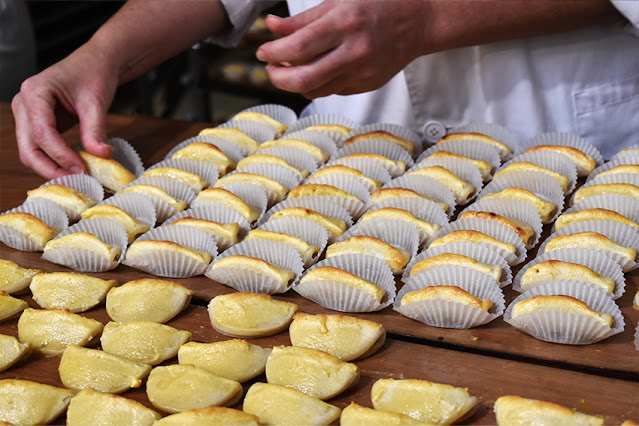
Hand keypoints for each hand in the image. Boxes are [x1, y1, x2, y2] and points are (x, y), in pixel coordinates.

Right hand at [12, 45, 115, 178]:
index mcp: (35, 92)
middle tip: (78, 179)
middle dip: (51, 167)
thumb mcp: (96, 101)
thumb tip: (101, 154)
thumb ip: (96, 129)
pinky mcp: (37, 124)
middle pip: (28, 147)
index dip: (60, 155)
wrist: (96, 63)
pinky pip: (40, 148)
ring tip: (78, 175)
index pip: (41, 132)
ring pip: (30, 151)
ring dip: (52, 167)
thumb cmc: (94, 73)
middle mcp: (24, 104)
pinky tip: (74, 167)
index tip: (81, 169)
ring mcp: (27, 115)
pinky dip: (55, 161)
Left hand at [256, 0, 429, 98]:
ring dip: (294, 84)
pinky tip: (313, 71)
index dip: (274, 53)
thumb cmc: (379, 4)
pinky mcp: (366, 85)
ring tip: (287, 70)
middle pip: (303, 79)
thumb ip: (303, 18)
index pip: (298, 48)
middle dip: (278, 77)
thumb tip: (272, 27)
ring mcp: (362, 73)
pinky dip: (316, 84)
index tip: (263, 51)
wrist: (418, 22)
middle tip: (270, 68)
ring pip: (315, 91)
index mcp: (345, 24)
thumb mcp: (339, 0)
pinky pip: (331, 91)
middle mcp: (353, 52)